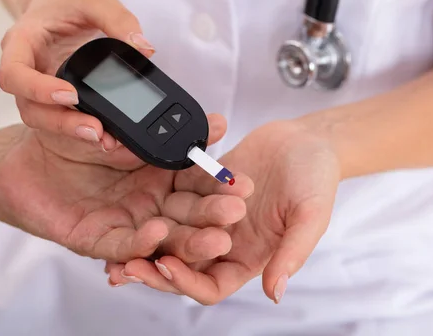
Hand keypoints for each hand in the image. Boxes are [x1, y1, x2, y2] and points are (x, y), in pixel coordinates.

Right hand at [0, 0, 154, 153]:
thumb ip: (118, 19)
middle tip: (96, 131)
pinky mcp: (53, 99)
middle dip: (61, 123)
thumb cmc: (67, 1)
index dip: (37, 89)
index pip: (14, 73)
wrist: (56, 5)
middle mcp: (24, 70)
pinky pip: (61, 118)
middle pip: (28, 107)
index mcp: (21, 41)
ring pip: (42, 119)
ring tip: (105, 139)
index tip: (71, 95)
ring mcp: (36, 88)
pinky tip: (107, 135)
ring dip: (71, 132)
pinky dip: (80, 128)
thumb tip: (144, 49)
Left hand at [0, 114, 253, 265]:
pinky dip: (142, 244)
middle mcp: (149, 203)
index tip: (243, 177)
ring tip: (215, 236)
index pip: (197, 180)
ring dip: (191, 239)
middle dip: (216, 214)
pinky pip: (124, 245)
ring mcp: (127, 223)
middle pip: (189, 213)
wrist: (21, 161)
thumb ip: (146, 129)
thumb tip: (187, 118)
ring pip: (165, 237)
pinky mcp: (98, 241)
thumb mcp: (110, 123)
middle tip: (238, 208)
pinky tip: (156, 233)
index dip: (219, 180)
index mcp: (159, 175)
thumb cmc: (65, 137)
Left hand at [106, 121, 339, 302]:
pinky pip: (172, 197)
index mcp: (248, 258)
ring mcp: (208, 215)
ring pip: (170, 234)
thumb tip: (276, 293)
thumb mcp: (311, 216)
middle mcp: (224, 241)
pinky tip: (131, 198)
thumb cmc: (316, 179)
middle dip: (153, 267)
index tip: (164, 267)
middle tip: (123, 265)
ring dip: (145, 238)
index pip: (211, 285)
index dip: (186, 282)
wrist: (307, 139)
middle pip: (183, 264)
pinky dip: (153, 201)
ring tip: (116, 239)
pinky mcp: (198, 188)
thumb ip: (292, 253)